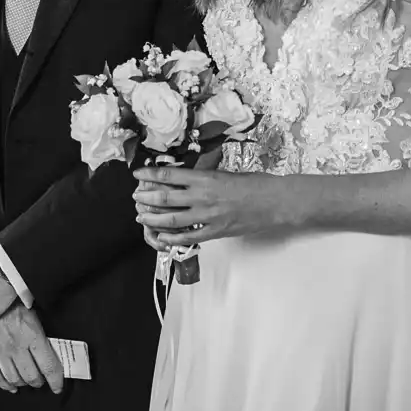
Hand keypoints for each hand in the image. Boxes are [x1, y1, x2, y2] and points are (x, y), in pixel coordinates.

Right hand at [0, 305, 63, 395]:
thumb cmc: (13, 301)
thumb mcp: (34, 313)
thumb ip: (41, 334)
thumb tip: (52, 351)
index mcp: (32, 334)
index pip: (49, 365)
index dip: (55, 380)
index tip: (57, 386)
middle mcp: (16, 346)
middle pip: (31, 376)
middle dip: (38, 382)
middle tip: (40, 380)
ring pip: (14, 379)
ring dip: (23, 383)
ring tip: (26, 381)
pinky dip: (4, 385)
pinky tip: (10, 386)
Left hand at [132, 166, 283, 244]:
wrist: (275, 202)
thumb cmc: (254, 183)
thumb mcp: (225, 172)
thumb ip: (205, 176)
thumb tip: (187, 175)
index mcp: (205, 178)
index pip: (170, 175)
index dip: (151, 175)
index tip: (138, 174)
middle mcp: (202, 197)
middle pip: (165, 197)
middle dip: (146, 197)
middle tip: (136, 197)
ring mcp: (208, 217)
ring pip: (172, 219)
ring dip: (154, 218)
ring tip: (141, 217)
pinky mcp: (215, 232)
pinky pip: (189, 237)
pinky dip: (173, 238)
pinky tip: (162, 238)